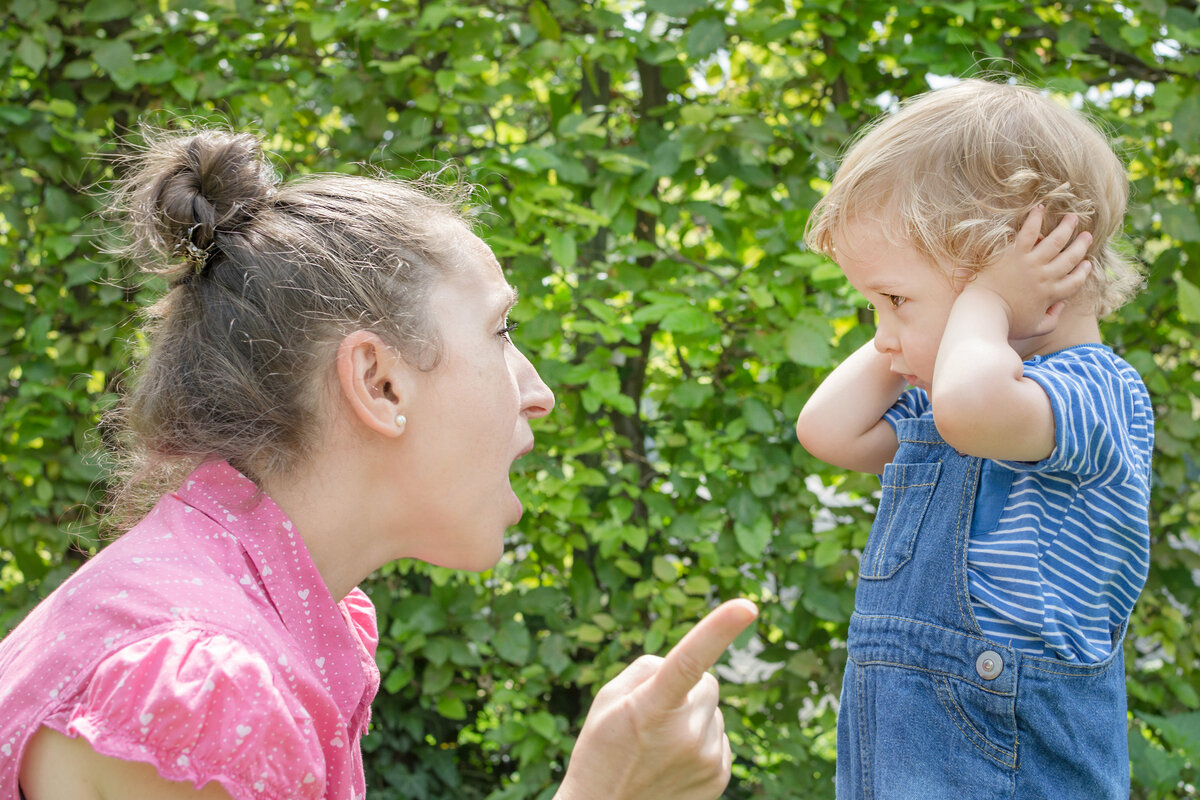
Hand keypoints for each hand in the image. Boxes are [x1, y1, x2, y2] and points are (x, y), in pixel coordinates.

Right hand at [555, 599, 758, 799]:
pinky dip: (701, 739)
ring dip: (693, 717)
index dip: (718, 630)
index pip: (689, 660)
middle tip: (654, 715)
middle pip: (707, 683)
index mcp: (652, 707)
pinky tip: (674, 759)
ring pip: (714, 710)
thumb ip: (650, 669)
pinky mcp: (719, 776)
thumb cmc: (602, 750)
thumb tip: (691, 664)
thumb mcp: (609, 699)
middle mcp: (685, 734)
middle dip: (687, 689)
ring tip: (660, 744)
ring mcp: (706, 758)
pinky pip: (719, 735)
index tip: (746, 606)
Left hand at [964, 205, 1092, 340]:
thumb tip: (1061, 306)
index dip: (1082, 272)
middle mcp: (1045, 277)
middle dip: (1081, 246)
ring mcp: (1031, 263)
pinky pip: (1029, 231)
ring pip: (1056, 242)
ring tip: (1073, 218)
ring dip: (1066, 228)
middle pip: (1069, 258)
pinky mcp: (1014, 254)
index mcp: (1051, 295)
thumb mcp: (1034, 328)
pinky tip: (1040, 208)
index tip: (1087, 264)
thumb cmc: (1005, 324)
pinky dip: (1035, 219)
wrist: (984, 314)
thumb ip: (1051, 320)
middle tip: (1087, 236)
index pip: (1074, 282)